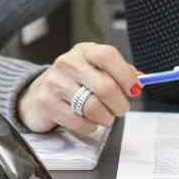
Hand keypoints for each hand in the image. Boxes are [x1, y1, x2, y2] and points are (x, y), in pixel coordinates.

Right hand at [17, 42, 140, 136]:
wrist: (37, 94)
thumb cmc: (72, 82)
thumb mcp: (93, 70)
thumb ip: (117, 73)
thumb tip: (141, 79)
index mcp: (84, 51)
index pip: (108, 56)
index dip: (126, 74)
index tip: (134, 90)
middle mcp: (68, 63)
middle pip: (105, 87)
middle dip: (119, 104)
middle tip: (121, 110)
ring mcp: (55, 83)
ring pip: (93, 107)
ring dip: (106, 118)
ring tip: (106, 117)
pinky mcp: (47, 103)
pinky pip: (79, 122)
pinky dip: (90, 127)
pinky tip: (89, 122)